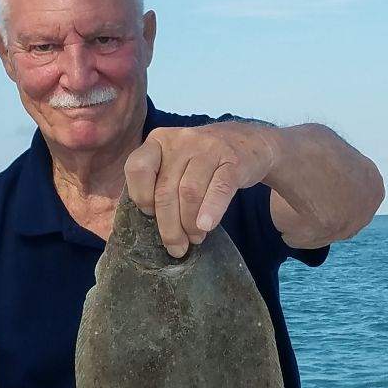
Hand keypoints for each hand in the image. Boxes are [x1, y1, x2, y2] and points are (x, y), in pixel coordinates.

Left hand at [123, 121, 279, 257]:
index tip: (150, 216)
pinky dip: (211, 210)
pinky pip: (219, 188)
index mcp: (159, 140)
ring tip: (195, 238)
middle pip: (166, 189)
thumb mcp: (176, 162)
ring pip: (190, 192)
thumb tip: (148, 228)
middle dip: (169, 225)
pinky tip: (206, 226)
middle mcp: (181, 140)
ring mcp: (208, 148)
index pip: (137, 168)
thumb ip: (158, 184)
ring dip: (190, 223)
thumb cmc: (203, 161)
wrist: (249, 142)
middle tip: (176, 247)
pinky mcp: (233, 160)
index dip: (141, 197)